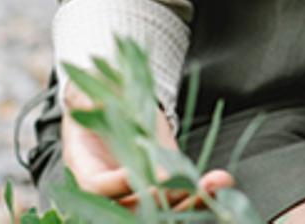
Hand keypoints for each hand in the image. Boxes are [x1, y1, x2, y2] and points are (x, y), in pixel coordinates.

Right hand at [62, 85, 235, 209]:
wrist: (113, 101)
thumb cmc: (94, 97)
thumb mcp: (86, 94)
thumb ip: (87, 101)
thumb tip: (93, 103)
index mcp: (84, 169)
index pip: (98, 187)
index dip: (120, 185)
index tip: (146, 175)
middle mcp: (111, 189)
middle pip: (133, 211)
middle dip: (163, 203)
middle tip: (190, 189)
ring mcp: (139, 190)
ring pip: (161, 210)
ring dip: (191, 202)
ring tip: (216, 185)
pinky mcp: (162, 183)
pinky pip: (179, 197)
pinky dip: (200, 192)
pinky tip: (220, 183)